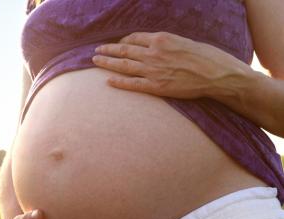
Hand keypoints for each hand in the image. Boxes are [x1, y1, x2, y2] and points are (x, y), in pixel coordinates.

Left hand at [92, 31, 251, 98]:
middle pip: (124, 50)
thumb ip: (167, 44)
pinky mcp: (156, 86)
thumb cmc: (206, 57)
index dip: (123, 41)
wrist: (217, 75)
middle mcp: (154, 53)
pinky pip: (132, 84)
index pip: (135, 38)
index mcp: (161, 39)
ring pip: (124, 65)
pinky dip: (118, 82)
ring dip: (107, 63)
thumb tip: (156, 46)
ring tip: (95, 61)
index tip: (117, 44)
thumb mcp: (184, 42)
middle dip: (108, 50)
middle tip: (96, 50)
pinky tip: (108, 81)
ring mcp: (153, 70)